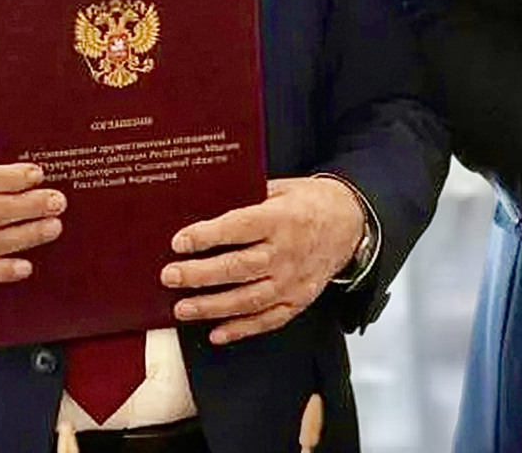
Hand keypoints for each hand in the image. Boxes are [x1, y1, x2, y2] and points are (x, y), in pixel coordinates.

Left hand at [161, 177, 364, 344]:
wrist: (351, 222)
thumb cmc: (310, 203)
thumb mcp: (282, 188)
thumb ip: (249, 197)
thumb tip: (207, 205)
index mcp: (282, 219)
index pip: (239, 228)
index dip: (207, 236)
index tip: (180, 241)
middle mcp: (286, 252)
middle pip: (238, 268)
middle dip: (199, 275)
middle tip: (170, 276)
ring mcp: (293, 281)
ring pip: (248, 299)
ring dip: (212, 307)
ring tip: (182, 309)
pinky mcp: (298, 300)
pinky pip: (268, 320)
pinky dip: (241, 329)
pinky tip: (216, 332)